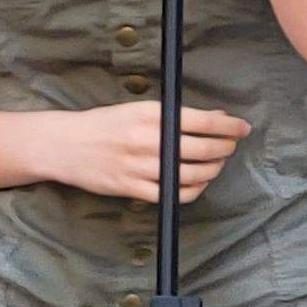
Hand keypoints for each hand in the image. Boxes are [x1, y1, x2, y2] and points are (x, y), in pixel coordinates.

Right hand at [39, 99, 247, 202]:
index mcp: (150, 115)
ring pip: (191, 174)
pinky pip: (173, 194)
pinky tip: (196, 185)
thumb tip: (215, 118)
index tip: (242, 128)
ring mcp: (139, 166)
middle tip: (229, 148)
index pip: (202, 122)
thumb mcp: (138, 111)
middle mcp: (147, 139)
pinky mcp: (131, 188)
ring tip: (214, 166)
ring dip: (211, 171)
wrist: (64, 144)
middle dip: (224, 149)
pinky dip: (192, 191)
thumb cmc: (102, 125)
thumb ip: (176, 116)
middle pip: (203, 149)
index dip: (229, 127)